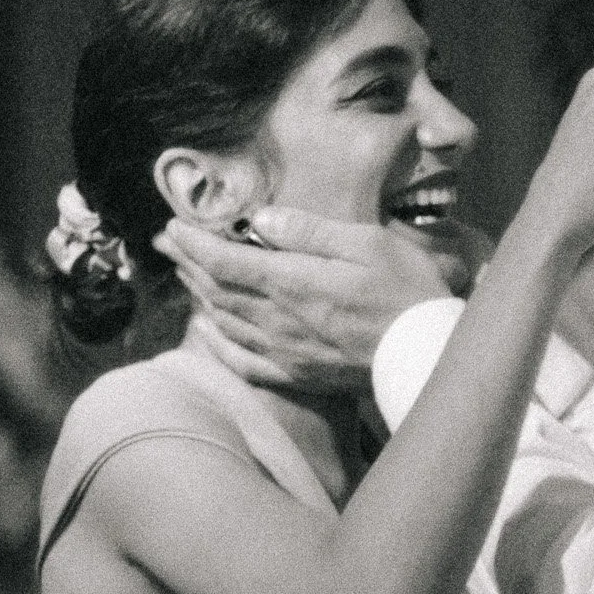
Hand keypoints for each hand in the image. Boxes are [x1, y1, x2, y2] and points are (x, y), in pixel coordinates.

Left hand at [154, 210, 453, 390]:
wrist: (426, 354)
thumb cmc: (405, 291)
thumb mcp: (365, 243)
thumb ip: (309, 231)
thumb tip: (260, 218)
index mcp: (291, 281)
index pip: (224, 259)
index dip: (193, 242)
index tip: (172, 226)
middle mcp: (277, 319)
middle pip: (217, 289)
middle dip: (188, 262)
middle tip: (167, 243)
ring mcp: (284, 351)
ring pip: (225, 322)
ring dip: (199, 296)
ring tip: (186, 275)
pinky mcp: (297, 375)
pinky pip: (243, 362)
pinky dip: (219, 344)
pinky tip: (209, 333)